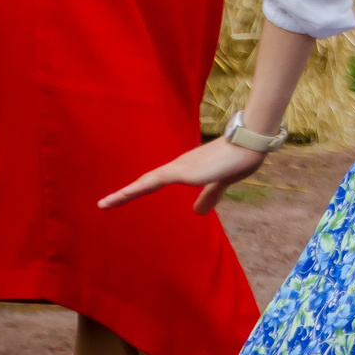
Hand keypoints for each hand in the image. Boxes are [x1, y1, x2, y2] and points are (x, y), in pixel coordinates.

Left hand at [101, 134, 269, 215]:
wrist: (250, 142)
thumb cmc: (240, 157)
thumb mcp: (223, 181)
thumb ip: (210, 195)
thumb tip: (197, 212)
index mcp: (187, 169)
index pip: (158, 182)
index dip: (140, 190)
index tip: (122, 198)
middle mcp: (179, 166)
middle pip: (146, 181)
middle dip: (125, 193)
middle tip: (104, 204)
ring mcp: (180, 168)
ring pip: (146, 181)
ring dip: (125, 193)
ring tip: (104, 204)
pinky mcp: (183, 171)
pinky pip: (155, 181)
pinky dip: (138, 188)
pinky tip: (125, 194)